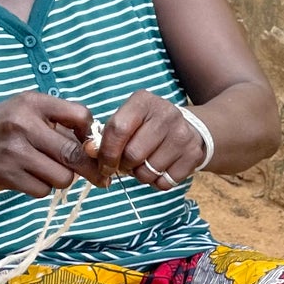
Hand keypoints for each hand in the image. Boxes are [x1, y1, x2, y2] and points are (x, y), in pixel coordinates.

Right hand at [0, 91, 101, 196]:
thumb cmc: (3, 127)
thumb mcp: (26, 110)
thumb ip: (59, 121)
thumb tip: (98, 144)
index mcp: (33, 103)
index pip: (81, 115)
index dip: (91, 133)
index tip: (91, 143)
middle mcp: (24, 124)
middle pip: (75, 153)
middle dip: (90, 168)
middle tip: (100, 176)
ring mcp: (15, 151)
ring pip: (63, 177)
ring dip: (62, 178)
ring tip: (48, 169)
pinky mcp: (8, 175)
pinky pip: (44, 190)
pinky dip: (43, 187)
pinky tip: (30, 177)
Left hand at [93, 91, 207, 189]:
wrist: (190, 128)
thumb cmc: (147, 127)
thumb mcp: (127, 121)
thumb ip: (105, 136)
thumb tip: (89, 151)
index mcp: (143, 101)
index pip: (118, 130)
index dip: (106, 153)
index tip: (104, 165)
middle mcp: (166, 113)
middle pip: (133, 154)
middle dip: (125, 166)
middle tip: (128, 164)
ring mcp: (183, 134)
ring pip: (148, 172)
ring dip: (141, 175)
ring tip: (145, 165)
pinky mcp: (194, 154)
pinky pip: (166, 182)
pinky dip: (158, 182)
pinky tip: (160, 169)